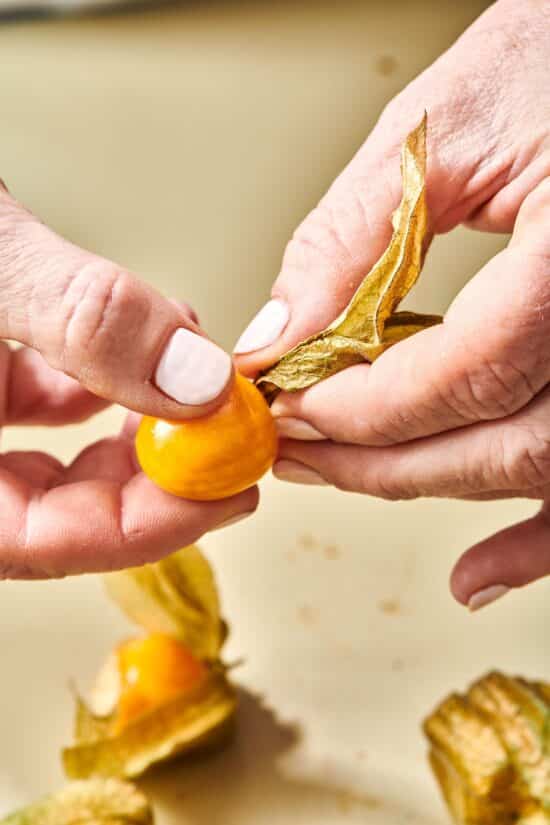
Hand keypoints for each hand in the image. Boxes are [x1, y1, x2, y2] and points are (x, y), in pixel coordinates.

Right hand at [0, 181, 256, 578]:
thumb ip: (85, 321)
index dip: (144, 527)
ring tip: (194, 390)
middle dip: (150, 480)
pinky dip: (92, 381)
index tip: (228, 492)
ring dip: (129, 429)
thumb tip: (197, 380)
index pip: (39, 541)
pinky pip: (32, 403)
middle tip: (231, 450)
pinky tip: (136, 343)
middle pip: (52, 510)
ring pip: (47, 460)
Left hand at [234, 0, 549, 609]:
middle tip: (299, 453)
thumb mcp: (450, 124)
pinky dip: (537, 532)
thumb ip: (357, 236)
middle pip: (503, 439)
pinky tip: (480, 571)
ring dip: (442, 495)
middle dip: (383, 460)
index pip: (464, 373)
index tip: (289, 409)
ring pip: (541, 465)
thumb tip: (283, 334)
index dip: (363, 407)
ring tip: (351, 491)